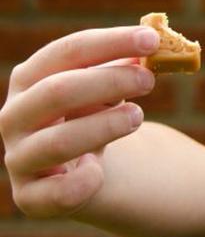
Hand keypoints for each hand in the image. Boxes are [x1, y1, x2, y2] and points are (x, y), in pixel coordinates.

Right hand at [0, 26, 158, 218]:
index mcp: (32, 76)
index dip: (112, 42)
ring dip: (104, 126)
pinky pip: (52, 195)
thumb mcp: (110, 83)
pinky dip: (80, 183)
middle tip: (149, 80)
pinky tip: (99, 172)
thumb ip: (129, 63)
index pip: (69, 50)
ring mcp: (19, 156)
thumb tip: (157, 41)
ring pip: (58, 142)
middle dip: (110, 81)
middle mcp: (16, 114)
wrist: (82, 164)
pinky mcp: (30, 197)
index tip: (152, 39)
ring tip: (138, 116)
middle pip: (58, 91)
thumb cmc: (96, 109)